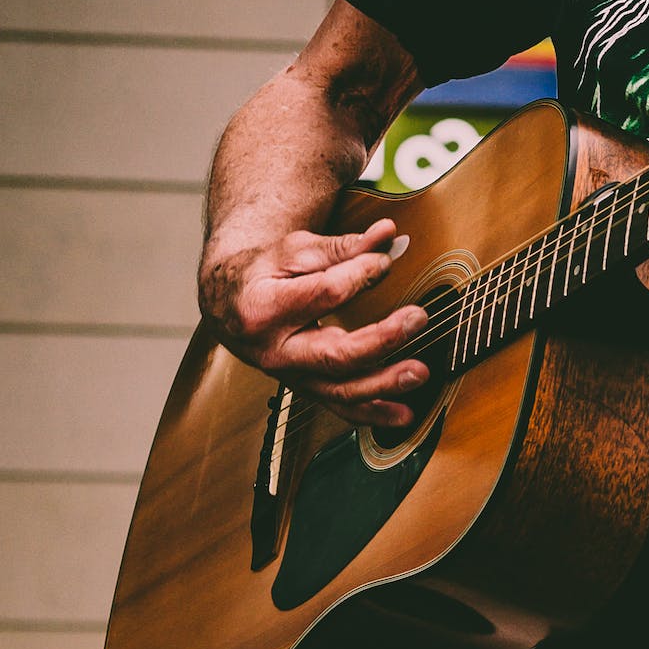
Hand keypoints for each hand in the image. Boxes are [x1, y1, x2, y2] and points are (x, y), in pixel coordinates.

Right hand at [199, 217, 429, 429]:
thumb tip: (387, 233)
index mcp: (265, 308)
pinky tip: (404, 415)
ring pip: (340, 390)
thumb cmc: (262, 273)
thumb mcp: (294, 250)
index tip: (384, 261)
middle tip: (418, 318)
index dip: (360, 275)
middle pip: (334, 354)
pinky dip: (373, 414)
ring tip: (420, 372)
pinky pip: (339, 407)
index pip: (324, 293)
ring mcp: (290, 376)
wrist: (229, 304)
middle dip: (382, 339)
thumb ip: (343, 246)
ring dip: (384, 384)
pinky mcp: (304, 388)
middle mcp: (275, 352)